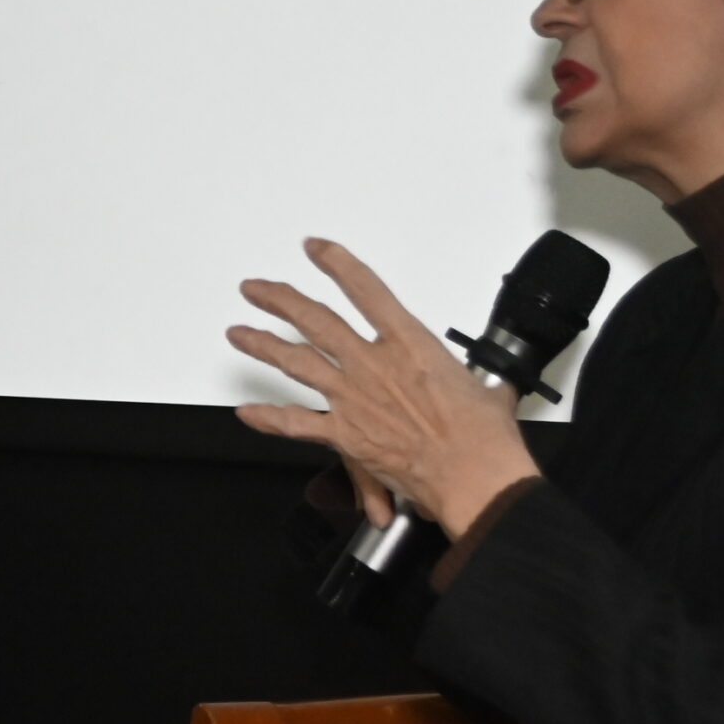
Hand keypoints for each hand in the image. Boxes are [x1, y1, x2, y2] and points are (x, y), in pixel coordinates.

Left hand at [227, 239, 538, 535]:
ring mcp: (354, 398)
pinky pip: (296, 422)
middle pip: (315, 320)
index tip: (315, 249)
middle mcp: (373, 364)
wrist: (474, 474)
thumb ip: (470, 380)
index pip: (365, 289)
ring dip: (262, 345)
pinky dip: (268, 417)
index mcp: (409, 342)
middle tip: (256, 289)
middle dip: (280, 300)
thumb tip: (483, 384)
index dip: (335, 263)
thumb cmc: (483, 436)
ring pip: (296, 362)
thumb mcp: (483, 390)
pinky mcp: (345, 435)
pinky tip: (249, 411)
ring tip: (239, 334)